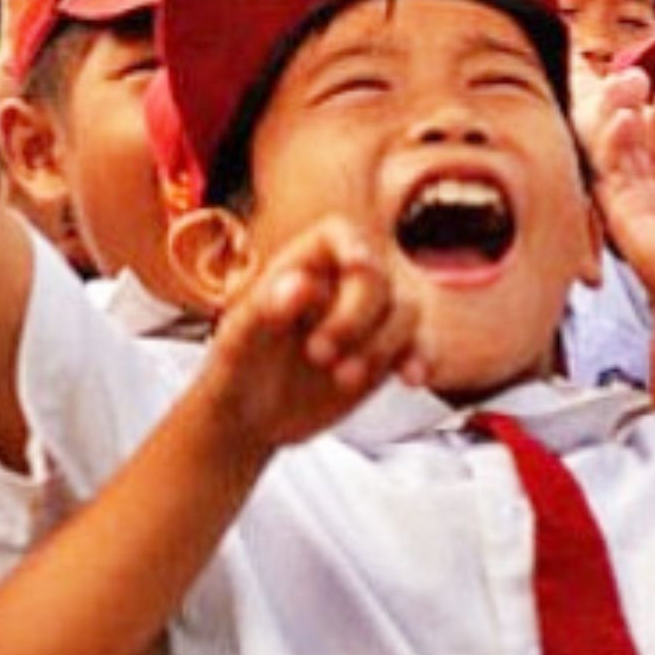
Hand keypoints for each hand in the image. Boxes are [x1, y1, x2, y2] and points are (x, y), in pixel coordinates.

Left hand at [198, 219, 425, 449]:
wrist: (248, 419)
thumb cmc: (232, 371)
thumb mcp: (237, 342)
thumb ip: (263, 310)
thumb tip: (299, 283)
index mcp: (298, 269)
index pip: (338, 235)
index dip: (354, 245)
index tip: (357, 268)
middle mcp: (338, 288)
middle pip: (378, 278)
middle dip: (358, 316)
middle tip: (318, 355)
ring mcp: (366, 321)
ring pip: (405, 310)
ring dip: (383, 345)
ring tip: (343, 379)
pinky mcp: (384, 355)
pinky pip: (420, 345)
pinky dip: (422, 358)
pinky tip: (412, 380)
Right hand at [592, 69, 654, 312]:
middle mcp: (650, 205)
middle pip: (635, 149)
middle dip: (635, 112)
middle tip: (636, 79)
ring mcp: (632, 209)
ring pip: (618, 155)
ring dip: (620, 119)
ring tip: (627, 86)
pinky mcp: (622, 214)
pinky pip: (612, 173)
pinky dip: (616, 144)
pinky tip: (625, 118)